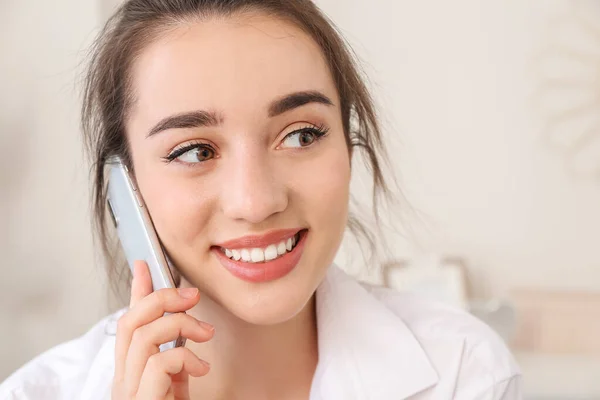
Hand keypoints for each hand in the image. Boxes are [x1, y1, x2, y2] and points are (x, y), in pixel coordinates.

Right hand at [112, 261, 213, 398]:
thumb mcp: (175, 384)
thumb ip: (174, 362)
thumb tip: (181, 331)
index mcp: (129, 372)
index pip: (128, 323)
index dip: (136, 291)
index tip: (144, 265)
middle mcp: (123, 380)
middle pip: (130, 321)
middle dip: (162, 298)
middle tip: (192, 296)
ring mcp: (130, 392)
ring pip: (144, 336)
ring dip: (181, 324)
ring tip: (205, 333)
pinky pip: (159, 363)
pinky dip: (186, 358)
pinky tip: (201, 368)